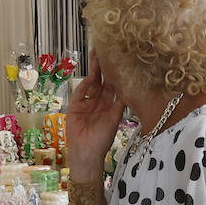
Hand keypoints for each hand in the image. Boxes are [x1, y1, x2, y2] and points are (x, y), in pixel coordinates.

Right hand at [65, 52, 125, 175]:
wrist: (87, 154)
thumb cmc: (102, 139)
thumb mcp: (115, 119)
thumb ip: (120, 103)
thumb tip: (129, 87)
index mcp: (109, 104)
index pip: (113, 84)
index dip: (116, 73)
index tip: (121, 59)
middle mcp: (98, 101)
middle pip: (102, 80)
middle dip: (104, 66)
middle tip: (107, 50)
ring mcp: (86, 102)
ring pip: (91, 83)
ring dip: (94, 71)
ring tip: (98, 56)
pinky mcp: (75, 106)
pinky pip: (81, 93)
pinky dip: (86, 85)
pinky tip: (91, 77)